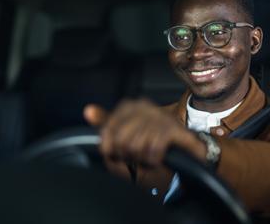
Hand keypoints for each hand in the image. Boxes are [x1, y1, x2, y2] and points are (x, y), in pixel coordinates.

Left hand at [84, 99, 205, 167]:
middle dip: (127, 154)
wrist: (180, 163)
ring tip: (147, 157)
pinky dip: (153, 159)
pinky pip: (154, 147)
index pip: (109, 125)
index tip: (113, 153)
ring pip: (137, 144)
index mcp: (131, 106)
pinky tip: (157, 158)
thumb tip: (88, 110)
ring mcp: (162, 117)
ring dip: (141, 158)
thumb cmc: (149, 149)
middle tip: (135, 157)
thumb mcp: (123, 139)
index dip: (108, 145)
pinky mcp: (175, 129)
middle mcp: (146, 107)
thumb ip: (105, 125)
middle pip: (121, 138)